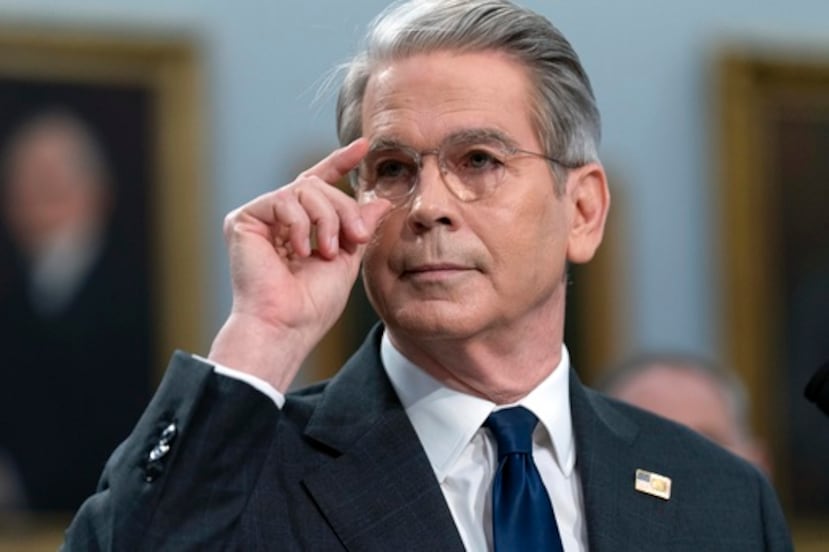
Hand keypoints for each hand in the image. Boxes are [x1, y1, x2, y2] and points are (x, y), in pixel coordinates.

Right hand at [208, 139, 390, 390]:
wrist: (287, 324)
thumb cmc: (313, 304)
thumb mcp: (349, 258)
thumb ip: (360, 227)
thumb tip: (380, 201)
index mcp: (300, 226)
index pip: (320, 185)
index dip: (340, 163)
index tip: (363, 145)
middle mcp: (278, 218)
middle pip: (319, 186)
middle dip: (343, 209)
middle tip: (355, 238)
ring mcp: (260, 217)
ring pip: (305, 189)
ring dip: (326, 219)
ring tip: (326, 251)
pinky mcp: (243, 219)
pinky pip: (283, 199)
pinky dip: (300, 224)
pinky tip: (299, 251)